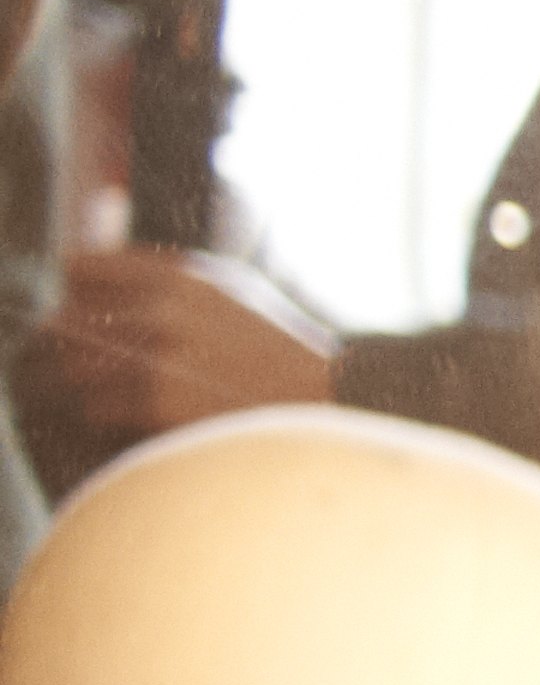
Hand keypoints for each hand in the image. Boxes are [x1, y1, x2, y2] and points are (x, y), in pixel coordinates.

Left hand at [34, 247, 337, 442]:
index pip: (80, 268)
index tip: (96, 313)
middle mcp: (163, 310)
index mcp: (179, 276)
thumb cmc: (279, 351)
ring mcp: (158, 357)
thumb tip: (107, 274)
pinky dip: (109, 415)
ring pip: (74, 366)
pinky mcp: (159, 403)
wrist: (326, 404)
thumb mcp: (234, 290)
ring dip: (90, 382)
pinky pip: (96, 407)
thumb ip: (171, 276)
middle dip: (81, 343)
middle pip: (68, 319)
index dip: (81, 293)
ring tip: (121, 392)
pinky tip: (139, 416)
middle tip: (109, 361)